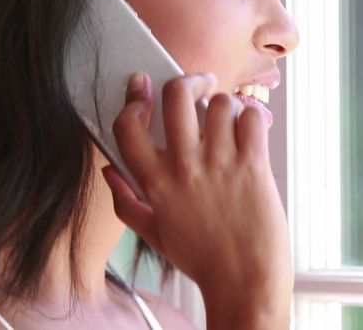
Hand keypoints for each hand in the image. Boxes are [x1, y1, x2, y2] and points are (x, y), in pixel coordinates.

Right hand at [102, 72, 292, 329]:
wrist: (245, 282)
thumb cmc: (203, 260)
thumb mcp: (154, 235)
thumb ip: (126, 202)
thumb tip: (108, 172)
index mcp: (156, 183)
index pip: (128, 126)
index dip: (133, 101)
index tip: (142, 89)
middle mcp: (185, 167)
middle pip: (176, 95)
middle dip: (187, 81)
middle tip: (198, 85)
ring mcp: (220, 163)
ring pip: (219, 102)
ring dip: (224, 105)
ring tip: (229, 120)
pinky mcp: (253, 164)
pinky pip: (251, 118)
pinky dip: (252, 119)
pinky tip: (249, 134)